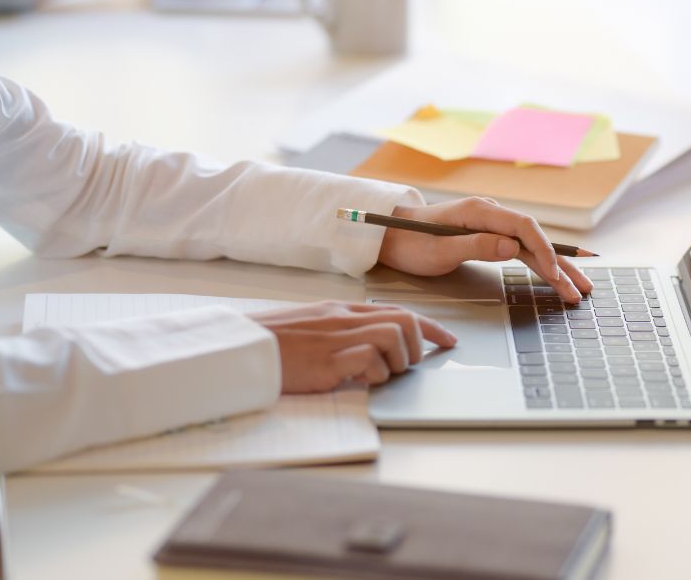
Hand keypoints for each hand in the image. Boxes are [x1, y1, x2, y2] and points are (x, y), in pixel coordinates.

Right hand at [249, 301, 456, 392]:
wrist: (241, 348)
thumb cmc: (272, 343)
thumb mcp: (312, 328)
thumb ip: (341, 332)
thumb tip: (370, 349)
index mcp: (341, 310)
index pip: (397, 311)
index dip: (429, 326)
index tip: (448, 340)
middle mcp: (343, 319)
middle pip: (404, 320)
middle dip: (419, 344)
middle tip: (407, 365)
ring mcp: (336, 338)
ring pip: (393, 337)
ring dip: (396, 361)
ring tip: (378, 374)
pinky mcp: (328, 361)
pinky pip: (369, 360)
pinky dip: (374, 374)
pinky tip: (358, 380)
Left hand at [377, 198, 593, 303]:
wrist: (391, 236)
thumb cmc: (410, 243)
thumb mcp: (439, 250)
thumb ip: (476, 246)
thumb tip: (512, 247)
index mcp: (481, 212)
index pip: (524, 229)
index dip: (544, 252)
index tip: (555, 275)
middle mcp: (491, 214)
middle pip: (535, 238)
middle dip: (560, 264)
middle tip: (580, 289)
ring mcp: (492, 225)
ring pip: (532, 247)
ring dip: (556, 268)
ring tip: (577, 289)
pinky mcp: (490, 236)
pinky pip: (522, 251)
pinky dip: (540, 265)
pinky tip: (556, 276)